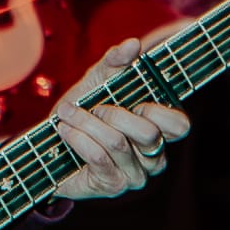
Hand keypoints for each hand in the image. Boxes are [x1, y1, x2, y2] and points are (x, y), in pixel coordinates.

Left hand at [50, 39, 189, 199]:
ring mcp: (136, 175)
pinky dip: (78, 139)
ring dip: (85, 123)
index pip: (180, 125)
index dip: (157, 110)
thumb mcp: (97, 80)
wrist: (49, 142)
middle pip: (148, 134)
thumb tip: (133, 44)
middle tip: (92, 107)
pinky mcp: (113, 185)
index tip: (131, 99)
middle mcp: (154, 156)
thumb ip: (115, 62)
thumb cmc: (82, 109)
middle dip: (112, 113)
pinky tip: (66, 131)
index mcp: (159, 130)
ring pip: (117, 143)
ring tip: (67, 116)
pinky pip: (99, 158)